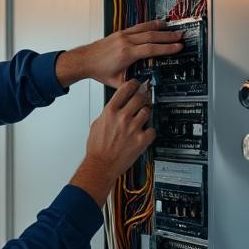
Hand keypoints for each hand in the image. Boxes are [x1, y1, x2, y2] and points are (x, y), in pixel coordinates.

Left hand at [57, 19, 181, 87]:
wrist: (84, 60)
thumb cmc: (98, 71)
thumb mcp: (117, 82)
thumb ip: (132, 85)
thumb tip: (146, 88)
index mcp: (126, 54)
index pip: (151, 49)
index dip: (166, 48)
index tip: (178, 47)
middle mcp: (125, 42)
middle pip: (151, 37)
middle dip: (168, 37)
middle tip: (181, 36)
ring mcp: (123, 35)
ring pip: (145, 29)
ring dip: (161, 29)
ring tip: (173, 28)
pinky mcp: (120, 33)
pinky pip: (138, 27)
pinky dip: (149, 25)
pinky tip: (157, 24)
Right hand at [70, 80, 155, 205]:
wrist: (101, 164)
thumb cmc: (97, 148)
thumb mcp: (96, 125)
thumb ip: (107, 114)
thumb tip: (113, 108)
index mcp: (110, 112)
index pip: (125, 90)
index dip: (133, 84)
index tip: (136, 84)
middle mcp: (122, 118)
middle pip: (139, 98)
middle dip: (142, 97)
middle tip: (143, 99)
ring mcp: (133, 128)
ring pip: (147, 112)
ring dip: (146, 113)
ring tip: (142, 118)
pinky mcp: (141, 140)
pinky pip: (152, 130)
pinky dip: (150, 131)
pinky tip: (144, 133)